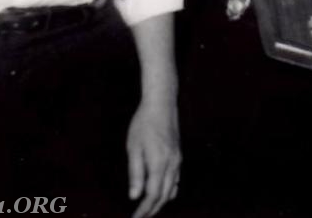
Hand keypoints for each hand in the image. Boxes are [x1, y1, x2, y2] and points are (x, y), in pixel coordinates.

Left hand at [127, 99, 181, 217]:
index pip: (152, 195)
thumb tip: (134, 196)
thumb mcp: (134, 147)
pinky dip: (169, 191)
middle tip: (140, 217)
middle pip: (164, 196)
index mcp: (159, 163)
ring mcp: (177, 159)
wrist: (162, 104)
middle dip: (152, 210)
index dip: (143, 210)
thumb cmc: (144, 124)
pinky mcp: (178, 154)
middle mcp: (172, 164)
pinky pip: (176, 179)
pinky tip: (162, 193)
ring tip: (148, 209)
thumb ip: (135, 173)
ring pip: (172, 189)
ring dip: (161, 202)